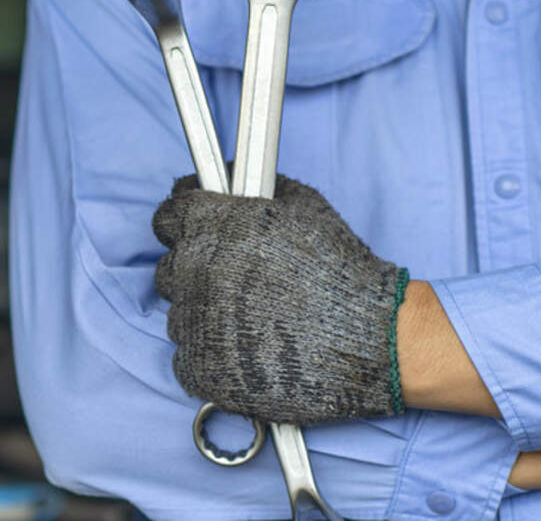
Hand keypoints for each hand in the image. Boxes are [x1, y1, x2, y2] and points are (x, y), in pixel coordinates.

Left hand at [152, 174, 405, 423]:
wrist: (373, 336)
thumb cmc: (342, 269)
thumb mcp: (303, 206)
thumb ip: (254, 184)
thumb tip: (224, 172)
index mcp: (214, 225)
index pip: (168, 218)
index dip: (183, 227)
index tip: (197, 236)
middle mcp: (196, 270)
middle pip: (169, 270)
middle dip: (196, 275)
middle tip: (235, 286)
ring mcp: (195, 322)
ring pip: (179, 316)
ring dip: (205, 318)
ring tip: (253, 323)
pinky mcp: (202, 369)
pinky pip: (186, 359)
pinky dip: (211, 358)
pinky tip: (248, 353)